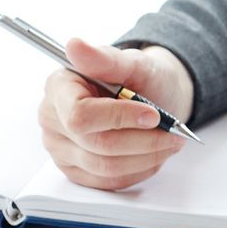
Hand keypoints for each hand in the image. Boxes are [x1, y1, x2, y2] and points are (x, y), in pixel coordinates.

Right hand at [37, 37, 193, 191]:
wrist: (151, 98)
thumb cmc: (140, 79)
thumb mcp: (133, 62)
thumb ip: (105, 58)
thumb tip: (75, 45)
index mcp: (58, 88)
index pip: (79, 115)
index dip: (119, 118)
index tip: (153, 114)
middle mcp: (52, 120)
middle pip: (97, 145)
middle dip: (143, 141)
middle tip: (173, 133)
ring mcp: (61, 149)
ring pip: (106, 167)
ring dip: (146, 157)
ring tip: (169, 141)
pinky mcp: (77, 171)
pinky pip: (110, 182)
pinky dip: (139, 169)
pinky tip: (152, 153)